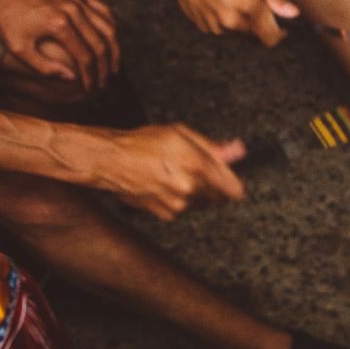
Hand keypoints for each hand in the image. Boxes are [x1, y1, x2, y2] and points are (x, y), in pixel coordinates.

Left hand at [0, 0, 118, 91]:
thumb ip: (44, 66)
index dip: (91, 76)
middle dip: (105, 67)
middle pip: (101, 44)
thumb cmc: (5, 17)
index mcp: (59, 25)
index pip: (85, 57)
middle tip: (104, 82)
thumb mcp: (17, 47)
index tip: (90, 88)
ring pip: (108, 27)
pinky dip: (110, 26)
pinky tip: (109, 39)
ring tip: (112, 65)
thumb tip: (71, 78)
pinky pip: (103, 10)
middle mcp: (73, 10)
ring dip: (114, 49)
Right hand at [91, 124, 246, 220]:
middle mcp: (190, 188)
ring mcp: (179, 204)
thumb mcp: (181, 134)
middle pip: (221, 198)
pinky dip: (180, 200)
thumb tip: (237, 151)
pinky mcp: (167, 214)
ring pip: (202, 203)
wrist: (112, 161)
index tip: (231, 182)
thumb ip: (212, 147)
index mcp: (197, 165)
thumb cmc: (143, 143)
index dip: (234, 184)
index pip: (234, 189)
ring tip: (175, 175)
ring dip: (196, 193)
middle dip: (215, 187)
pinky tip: (164, 185)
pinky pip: (184, 209)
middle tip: (196, 172)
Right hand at [173, 0, 299, 45]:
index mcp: (251, 11)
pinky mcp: (202, 25)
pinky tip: (220, 1)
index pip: (271, 39)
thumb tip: (293, 13)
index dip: (280, 35)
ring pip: (237, 34)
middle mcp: (233, 24)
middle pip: (255, 37)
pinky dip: (225, 20)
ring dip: (242, 23)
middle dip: (260, 25)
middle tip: (255, 4)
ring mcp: (216, 27)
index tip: (282, 28)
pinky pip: (221, 29)